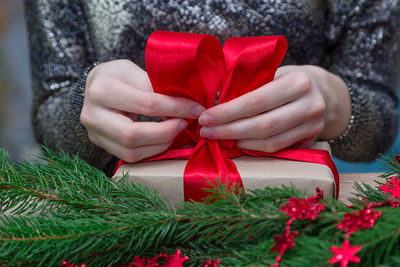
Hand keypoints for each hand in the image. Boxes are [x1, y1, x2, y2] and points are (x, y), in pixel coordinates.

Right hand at [80, 59, 204, 161]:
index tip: (196, 109)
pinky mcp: (101, 145)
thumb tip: (186, 105)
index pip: (147, 104)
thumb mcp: (136, 71)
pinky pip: (129, 157)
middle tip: (185, 124)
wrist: (95, 86)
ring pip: (131, 151)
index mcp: (102, 89)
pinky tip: (165, 140)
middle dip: (166, 133)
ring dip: (161, 144)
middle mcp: (92, 114)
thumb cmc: (119, 75)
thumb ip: (156, 87)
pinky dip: (152, 150)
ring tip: (176, 132)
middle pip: (133, 135)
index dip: (176, 108)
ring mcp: (94, 133)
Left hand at [198, 65, 350, 151]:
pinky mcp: (311, 141)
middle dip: (228, 130)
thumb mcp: (274, 73)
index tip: (205, 117)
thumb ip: (250, 86)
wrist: (324, 93)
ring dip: (238, 141)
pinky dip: (253, 147)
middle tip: (205, 131)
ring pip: (269, 141)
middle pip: (262, 125)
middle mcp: (310, 105)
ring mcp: (313, 126)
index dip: (228, 112)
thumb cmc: (288, 80)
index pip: (256, 101)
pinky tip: (237, 142)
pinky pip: (277, 149)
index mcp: (298, 82)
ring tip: (217, 137)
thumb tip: (213, 103)